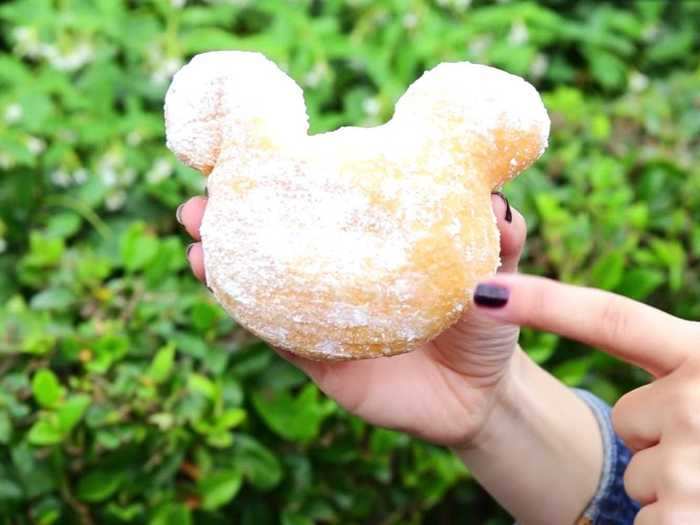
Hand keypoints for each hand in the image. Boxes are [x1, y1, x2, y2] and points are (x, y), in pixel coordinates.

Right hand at [177, 193, 525, 446]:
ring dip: (222, 264)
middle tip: (197, 200)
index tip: (239, 154)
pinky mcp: (323, 362)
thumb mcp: (498, 268)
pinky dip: (251, 315)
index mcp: (369, 247)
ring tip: (193, 240)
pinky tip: (221, 288)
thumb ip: (503, 232)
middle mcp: (337, 279)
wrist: (484, 391)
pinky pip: (280, 338)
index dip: (280, 180)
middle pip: (275, 243)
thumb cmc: (485, 320)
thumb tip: (498, 202)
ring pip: (263, 288)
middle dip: (230, 218)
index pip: (319, 207)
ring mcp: (324, 320)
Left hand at [473, 274, 699, 523]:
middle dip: (663, 434)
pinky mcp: (688, 516)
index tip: (483, 293)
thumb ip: (684, 370)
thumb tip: (639, 401)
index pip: (610, 320)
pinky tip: (696, 506)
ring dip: (675, 481)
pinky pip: (645, 517)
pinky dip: (670, 519)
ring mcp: (695, 461)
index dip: (544, 303)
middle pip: (631, 416)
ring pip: (641, 469)